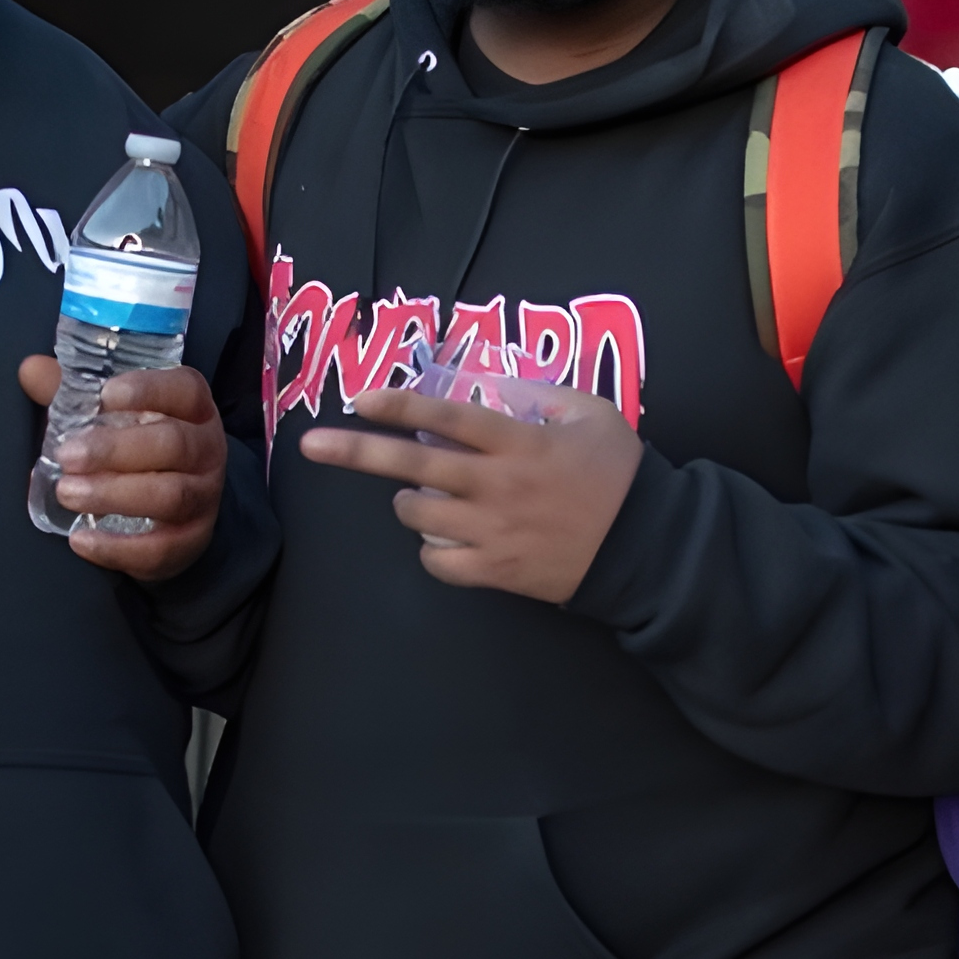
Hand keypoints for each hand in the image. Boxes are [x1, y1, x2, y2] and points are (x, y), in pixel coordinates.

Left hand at [18, 359, 226, 581]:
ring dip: (114, 494)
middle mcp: (206, 450)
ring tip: (67, 493)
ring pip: (170, 495)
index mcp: (192, 410)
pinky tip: (82, 539)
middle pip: (173, 444)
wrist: (181, 510)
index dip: (149, 389)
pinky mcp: (190, 541)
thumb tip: (30, 369)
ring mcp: (203, 498)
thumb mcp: (116, 417)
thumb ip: (75, 393)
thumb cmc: (141, 451)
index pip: (185, 390)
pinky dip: (118, 546)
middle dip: (116, 449)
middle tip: (68, 455)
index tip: (106, 395)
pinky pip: (160, 548)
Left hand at [299, 384, 642, 603]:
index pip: (447, 416)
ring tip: (427, 494)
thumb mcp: (591, 413)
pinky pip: (439, 562)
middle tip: (311, 445)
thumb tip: (490, 387)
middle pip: (414, 465)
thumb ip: (539, 395)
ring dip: (411, 501)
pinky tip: (447, 536)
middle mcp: (497, 486)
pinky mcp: (497, 571)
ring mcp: (494, 531)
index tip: (359, 397)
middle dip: (356, 452)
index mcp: (519, 442)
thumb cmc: (620, 474)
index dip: (399, 404)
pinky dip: (433, 548)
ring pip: (419, 516)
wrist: (647, 547)